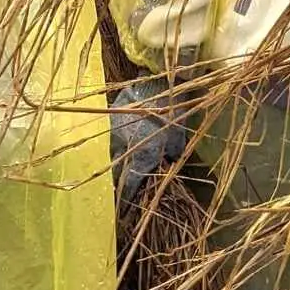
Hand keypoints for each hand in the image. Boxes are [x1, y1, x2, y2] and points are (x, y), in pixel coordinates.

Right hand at [112, 77, 191, 203]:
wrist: (160, 80)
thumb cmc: (174, 113)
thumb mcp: (178, 139)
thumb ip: (171, 156)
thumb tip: (167, 163)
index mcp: (139, 158)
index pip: (129, 186)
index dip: (127, 199)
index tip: (124, 209)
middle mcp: (121, 147)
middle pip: (116, 171)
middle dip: (121, 179)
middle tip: (125, 184)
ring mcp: (113, 131)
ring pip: (112, 152)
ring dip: (119, 158)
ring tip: (126, 160)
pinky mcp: (111, 116)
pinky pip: (112, 134)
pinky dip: (119, 138)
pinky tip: (126, 135)